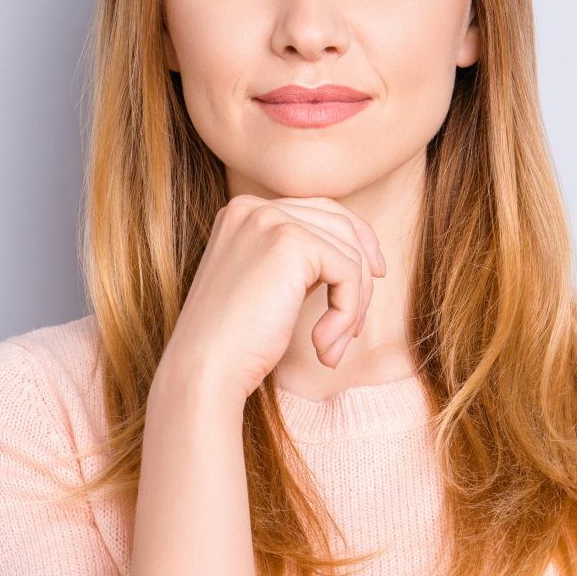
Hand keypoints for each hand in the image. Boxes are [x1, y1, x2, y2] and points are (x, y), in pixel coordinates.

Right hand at [160, 193, 388, 400]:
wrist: (204, 369)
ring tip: (332, 346)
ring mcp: (271, 220)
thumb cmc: (234, 341)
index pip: (319, 211)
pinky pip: (348, 272)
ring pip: (349, 252)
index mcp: (243, 211)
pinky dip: (346, 314)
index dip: (355, 243)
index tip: (372, 278)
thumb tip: (359, 256)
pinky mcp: (290, 243)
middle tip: (354, 327)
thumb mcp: (266, 286)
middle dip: (360, 277)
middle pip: (340, 225)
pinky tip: (322, 347)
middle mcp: (254, 206)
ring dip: (353, 305)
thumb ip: (299, 262)